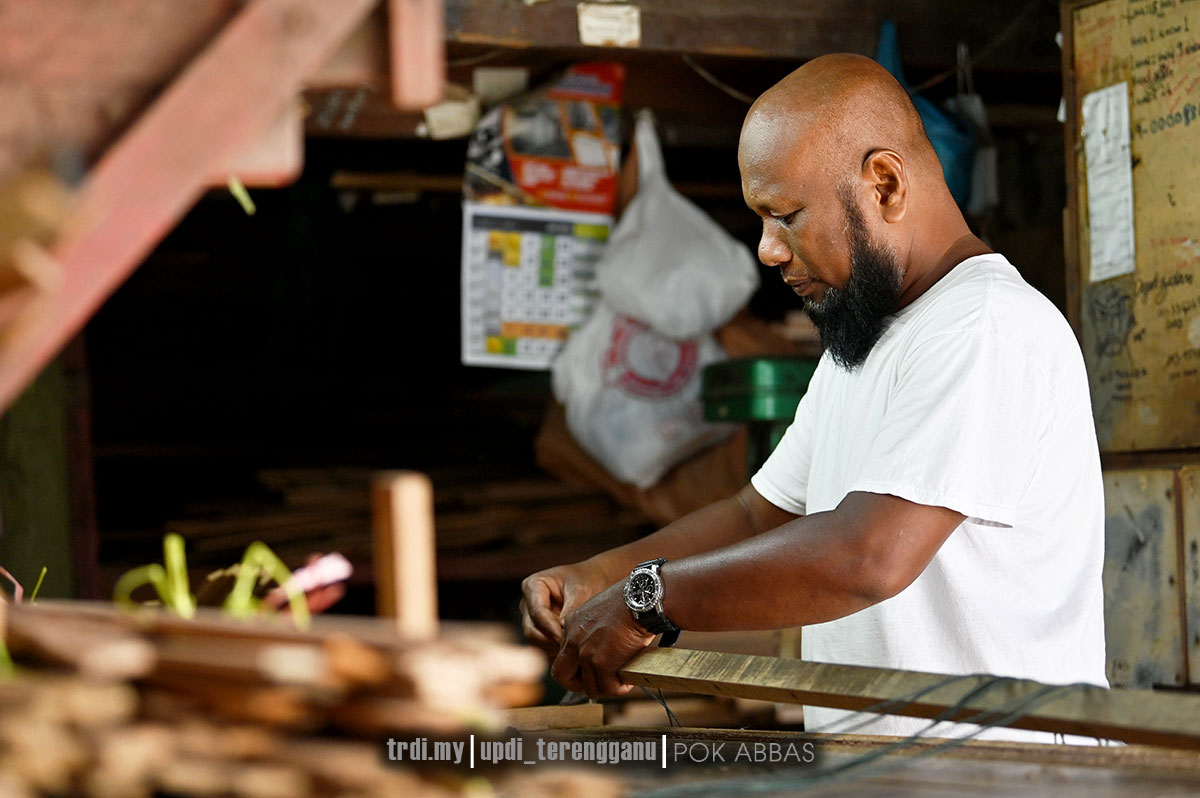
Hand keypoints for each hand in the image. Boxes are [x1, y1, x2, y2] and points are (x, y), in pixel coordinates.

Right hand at [519, 560, 612, 655]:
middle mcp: (528, 603)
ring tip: (575, 647)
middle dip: (551, 640)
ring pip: (536, 641)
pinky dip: (556, 651)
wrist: (595, 580)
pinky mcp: (539, 631)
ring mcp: (531, 618)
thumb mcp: (582, 590)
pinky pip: (543, 647)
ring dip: (553, 647)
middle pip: (531, 630)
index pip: (537, 612)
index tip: (565, 639)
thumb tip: (562, 630)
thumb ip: (572, 609)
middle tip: (572, 646)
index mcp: (533, 586)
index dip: (551, 628)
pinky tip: (573, 648)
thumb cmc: (587, 580)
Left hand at [551, 582, 654, 697]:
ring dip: (605, 688)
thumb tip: (602, 648)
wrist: (641, 600)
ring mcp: (585, 652)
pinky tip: (627, 682)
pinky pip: (607, 688)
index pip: (564, 655)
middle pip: (561, 675)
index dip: (577, 667)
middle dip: (579, 684)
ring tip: (619, 682)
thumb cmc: (629, 601)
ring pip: (588, 687)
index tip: (591, 669)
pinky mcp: (601, 663)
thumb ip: (593, 629)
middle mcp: (573, 639)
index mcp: (572, 624)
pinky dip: (619, 689)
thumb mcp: (600, 610)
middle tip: (599, 683)